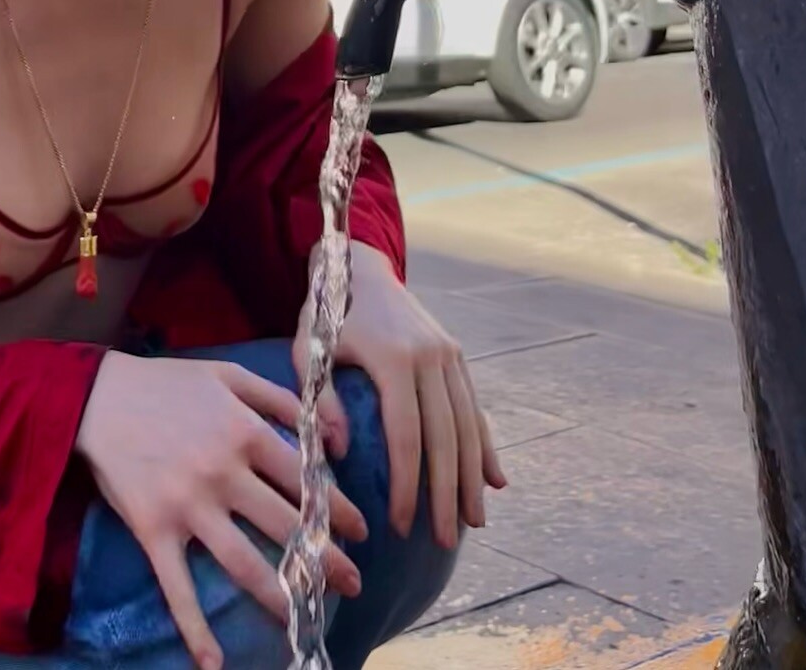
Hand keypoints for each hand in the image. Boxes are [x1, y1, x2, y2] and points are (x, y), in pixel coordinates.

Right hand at [75, 352, 367, 669]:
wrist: (98, 396)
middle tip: (353, 583)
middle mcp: (222, 472)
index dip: (337, 508)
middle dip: (325, 558)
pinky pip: (177, 586)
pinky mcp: (154, 530)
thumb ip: (282, 398)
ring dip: (281, 595)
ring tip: (307, 616)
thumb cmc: (169, 384)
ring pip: (243, 561)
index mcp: (244, 430)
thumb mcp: (229, 375)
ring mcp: (188, 505)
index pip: (305, 478)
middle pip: (284, 524)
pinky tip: (214, 663)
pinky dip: (194, 628)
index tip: (361, 532)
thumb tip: (330, 435)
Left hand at [293, 242, 505, 550]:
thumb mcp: (309, 349)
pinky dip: (486, 444)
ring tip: (474, 522)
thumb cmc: (327, 313)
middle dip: (446, 494)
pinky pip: (475, 406)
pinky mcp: (457, 354)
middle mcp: (431, 357)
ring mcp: (449, 354)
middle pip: (445, 438)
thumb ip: (321, 399)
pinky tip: (496, 480)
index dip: (407, 484)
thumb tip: (339, 451)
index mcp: (394, 358)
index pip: (406, 435)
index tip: (401, 525)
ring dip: (473, 477)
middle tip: (443, 540)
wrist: (360, 265)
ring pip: (468, 425)